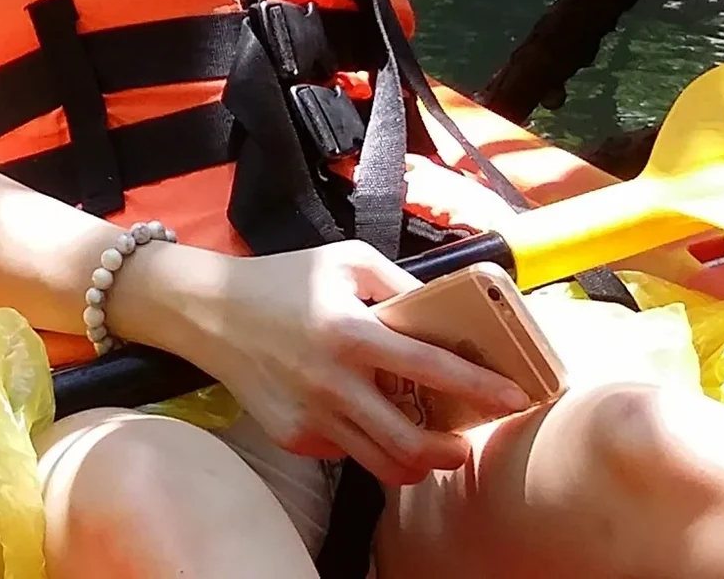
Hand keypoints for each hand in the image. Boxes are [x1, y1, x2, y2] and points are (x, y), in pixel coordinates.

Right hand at [121, 241, 530, 487]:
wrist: (209, 311)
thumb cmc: (283, 279)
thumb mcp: (346, 260)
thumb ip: (400, 284)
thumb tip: (445, 312)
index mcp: (351, 332)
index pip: (430, 368)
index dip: (479, 388)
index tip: (514, 398)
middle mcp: (332, 383)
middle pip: (410, 441)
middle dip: (451, 451)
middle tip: (466, 444)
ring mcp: (310, 416)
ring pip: (380, 463)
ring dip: (416, 463)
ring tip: (431, 450)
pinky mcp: (291, 436)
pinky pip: (344, 452)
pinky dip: (365, 445)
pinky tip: (364, 421)